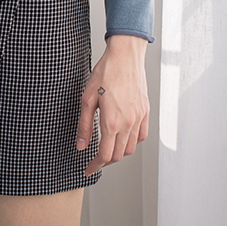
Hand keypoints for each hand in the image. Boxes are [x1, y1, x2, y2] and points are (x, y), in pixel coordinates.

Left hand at [78, 35, 149, 176]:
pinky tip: (123, 138)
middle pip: (118, 155)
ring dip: (119, 153)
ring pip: (131, 148)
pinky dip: (132, 142)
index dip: (95, 166)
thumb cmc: (105, 73)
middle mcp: (128, 123)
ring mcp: (139, 118)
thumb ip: (84, 125)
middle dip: (105, 162)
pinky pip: (141, 135)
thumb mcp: (87, 99)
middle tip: (94, 161)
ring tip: (108, 150)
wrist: (125, 56)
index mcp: (112, 122)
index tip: (87, 169)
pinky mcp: (145, 111)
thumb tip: (81, 145)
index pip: (105, 155)